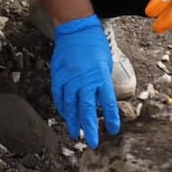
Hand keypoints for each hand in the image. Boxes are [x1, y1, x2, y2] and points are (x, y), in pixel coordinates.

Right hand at [50, 15, 120, 147]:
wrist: (75, 29)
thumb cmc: (94, 44)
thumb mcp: (105, 63)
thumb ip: (102, 82)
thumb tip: (101, 100)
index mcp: (100, 77)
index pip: (108, 104)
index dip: (111, 119)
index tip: (113, 131)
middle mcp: (85, 81)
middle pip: (87, 110)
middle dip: (89, 128)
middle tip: (90, 143)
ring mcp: (69, 79)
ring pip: (71, 106)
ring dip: (73, 121)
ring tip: (74, 134)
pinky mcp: (58, 75)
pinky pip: (59, 96)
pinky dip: (62, 107)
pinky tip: (64, 114)